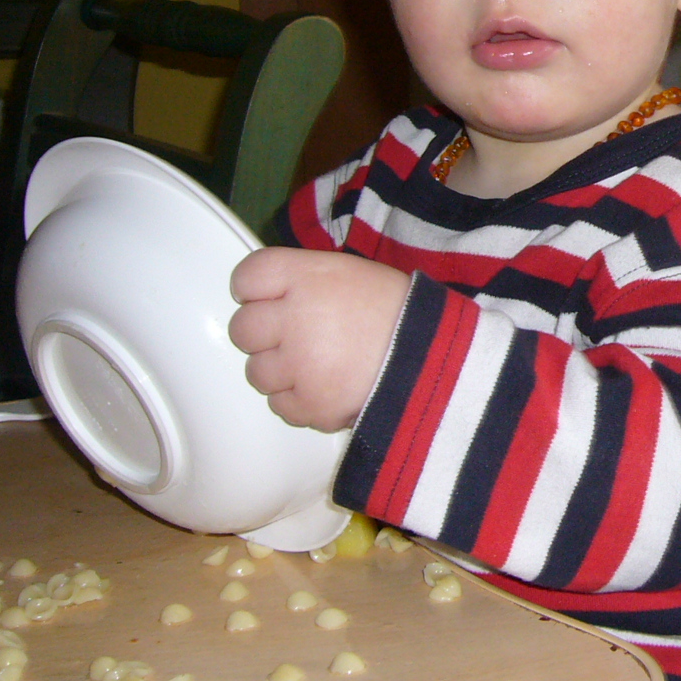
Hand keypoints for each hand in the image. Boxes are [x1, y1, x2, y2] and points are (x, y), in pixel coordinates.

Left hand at [228, 248, 411, 431]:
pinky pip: (280, 406)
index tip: (271, 300)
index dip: (255, 291)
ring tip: (318, 366)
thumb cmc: (396, 312)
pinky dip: (300, 401)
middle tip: (298, 337)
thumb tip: (265, 299)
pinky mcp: (311, 404)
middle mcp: (296, 317)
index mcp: (307, 276)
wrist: (438, 358)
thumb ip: (303, 281)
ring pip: (257, 372)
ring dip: (280, 372)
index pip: (247, 278)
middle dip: (265, 335)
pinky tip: (327, 387)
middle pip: (242, 328)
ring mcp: (299, 365)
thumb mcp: (350, 274)